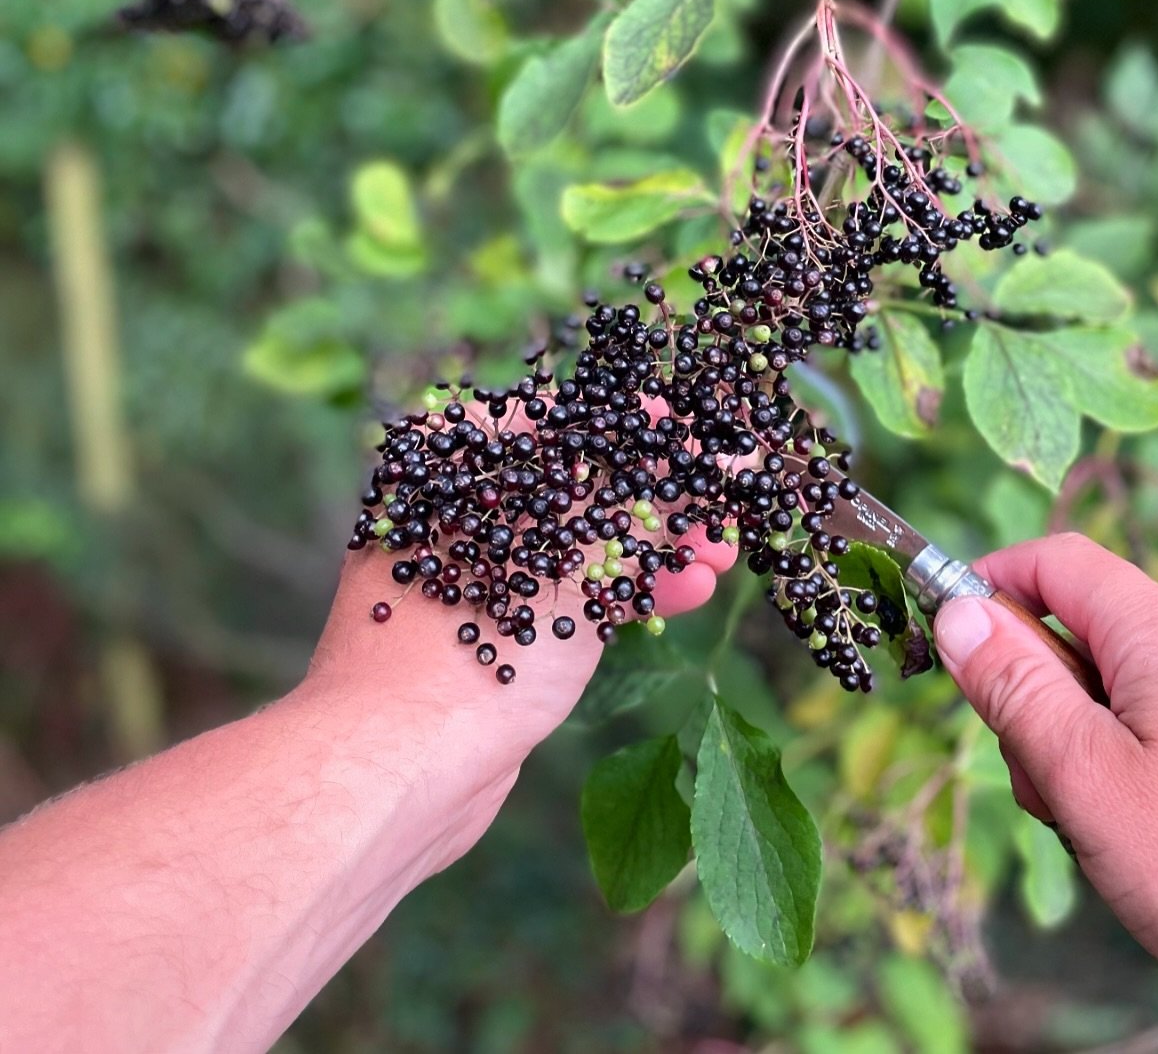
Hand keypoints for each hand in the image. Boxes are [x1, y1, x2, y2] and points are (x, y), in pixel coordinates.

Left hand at [306, 394, 739, 773]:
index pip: (563, 423)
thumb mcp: (570, 554)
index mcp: (449, 458)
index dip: (640, 429)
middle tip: (724, 507)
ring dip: (652, 548)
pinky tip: (687, 591)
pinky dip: (621, 591)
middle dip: (657, 498)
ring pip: (576, 544)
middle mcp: (452, 505)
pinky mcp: (487, 630)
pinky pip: (565, 594)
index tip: (701, 434)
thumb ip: (630, 497)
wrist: (397, 770)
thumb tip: (684, 445)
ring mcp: (468, 572)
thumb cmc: (474, 637)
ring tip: (721, 556)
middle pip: (576, 484)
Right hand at [933, 533, 1157, 1053]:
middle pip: (1097, 635)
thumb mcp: (1088, 781)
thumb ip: (1017, 690)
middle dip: (1046, 697)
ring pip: (1146, 695)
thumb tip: (959, 612)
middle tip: (1043, 787)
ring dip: (1100, 747)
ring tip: (1116, 839)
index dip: (991, 582)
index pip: (1057, 560)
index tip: (949, 633)